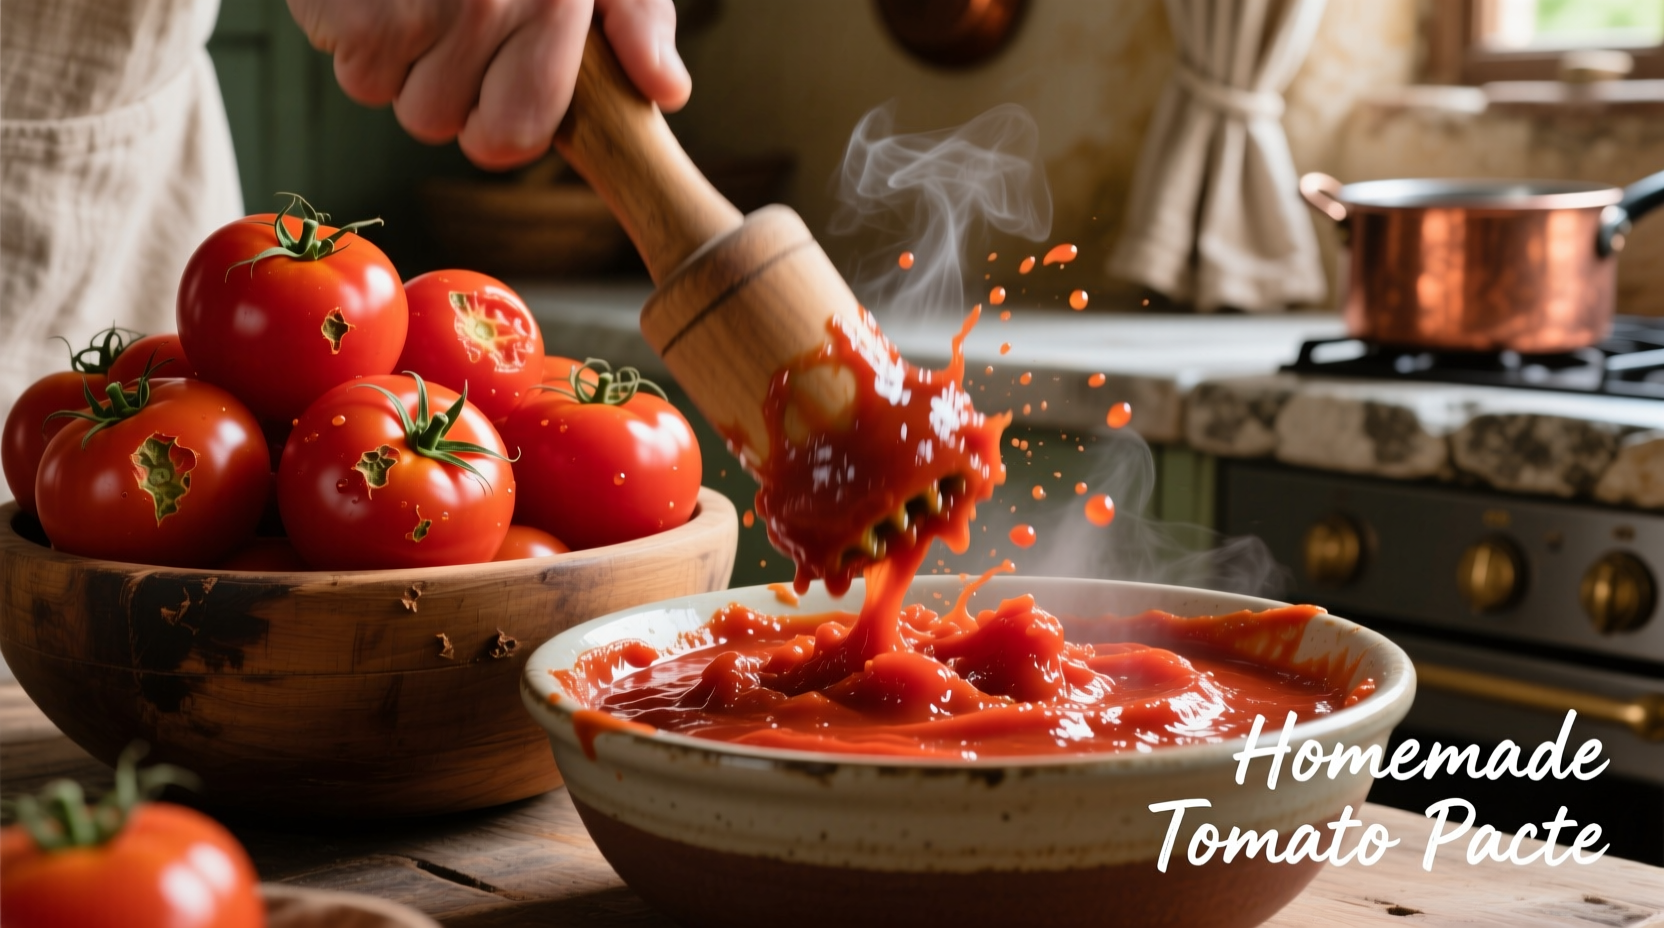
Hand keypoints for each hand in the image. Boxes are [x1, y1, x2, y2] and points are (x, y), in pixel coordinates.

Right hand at [286, 0, 690, 169]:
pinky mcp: (347, 9)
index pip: (514, 133)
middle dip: (443, 92)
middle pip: (440, 123)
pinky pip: (352, 69)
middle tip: (451, 25)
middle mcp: (481, 2)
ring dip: (400, 64)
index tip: (496, 89)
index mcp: (553, 2)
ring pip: (395, 100)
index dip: (498, 126)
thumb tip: (667, 89)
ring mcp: (410, 4)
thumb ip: (639, 19)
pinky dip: (356, 37)